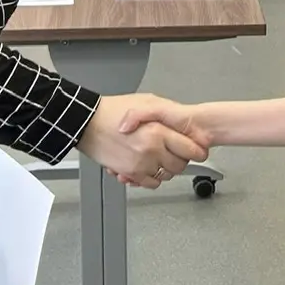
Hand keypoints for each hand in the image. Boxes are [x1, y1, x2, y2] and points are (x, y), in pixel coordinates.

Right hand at [79, 93, 210, 187]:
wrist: (87, 122)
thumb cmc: (113, 110)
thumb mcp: (147, 101)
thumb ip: (167, 113)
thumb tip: (182, 125)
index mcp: (158, 132)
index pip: (191, 150)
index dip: (197, 151)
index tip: (197, 151)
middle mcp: (151, 150)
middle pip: (180, 165)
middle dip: (180, 159)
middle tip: (175, 151)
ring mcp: (140, 164)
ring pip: (166, 175)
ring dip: (165, 168)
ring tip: (158, 156)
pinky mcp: (129, 173)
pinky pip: (150, 183)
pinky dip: (152, 177)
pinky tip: (148, 164)